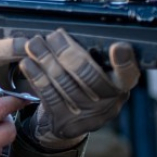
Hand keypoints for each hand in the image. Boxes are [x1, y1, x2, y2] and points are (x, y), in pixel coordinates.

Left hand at [18, 29, 139, 149]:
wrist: (65, 122)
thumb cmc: (79, 86)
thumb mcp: (93, 73)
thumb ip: (90, 56)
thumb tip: (68, 32)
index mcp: (120, 86)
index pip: (128, 74)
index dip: (125, 62)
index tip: (118, 46)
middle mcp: (109, 104)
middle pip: (90, 76)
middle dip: (68, 52)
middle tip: (53, 36)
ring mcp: (88, 116)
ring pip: (66, 84)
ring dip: (46, 60)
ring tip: (33, 44)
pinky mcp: (66, 123)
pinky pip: (50, 97)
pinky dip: (37, 77)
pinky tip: (27, 63)